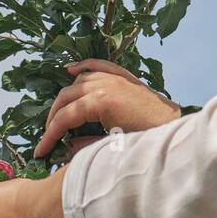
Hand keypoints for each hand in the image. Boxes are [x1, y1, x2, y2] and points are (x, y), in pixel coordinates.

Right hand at [34, 58, 180, 158]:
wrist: (176, 129)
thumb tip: (67, 147)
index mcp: (100, 102)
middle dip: (54, 118)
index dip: (49, 136)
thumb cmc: (148, 140)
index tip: (40, 152)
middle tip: (48, 137)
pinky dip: (84, 66)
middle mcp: (104, 84)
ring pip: (80, 81)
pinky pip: (99, 66)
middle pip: (67, 97)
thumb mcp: (114, 147)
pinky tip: (71, 69)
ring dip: (66, 97)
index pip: (65, 118)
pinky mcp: (126, 77)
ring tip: (57, 115)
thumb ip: (87, 146)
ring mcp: (115, 78)